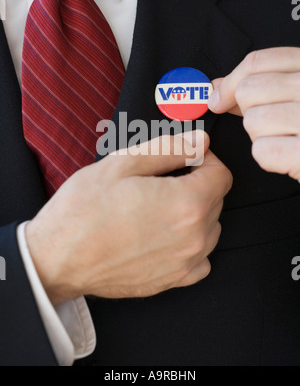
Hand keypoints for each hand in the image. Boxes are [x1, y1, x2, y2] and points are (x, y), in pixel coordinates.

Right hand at [26, 131, 231, 304]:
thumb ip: (171, 149)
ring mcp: (185, 263)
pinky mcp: (172, 281)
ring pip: (210, 228)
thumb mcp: (124, 163)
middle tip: (163, 180)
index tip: (186, 158)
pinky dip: (191, 243)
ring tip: (159, 206)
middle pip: (216, 200)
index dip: (205, 160)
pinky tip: (165, 234)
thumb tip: (201, 140)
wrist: (58, 258)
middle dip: (198, 183)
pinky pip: (200, 259)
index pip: (222, 175)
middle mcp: (195, 237)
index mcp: (187, 204)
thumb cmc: (84, 209)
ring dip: (195, 212)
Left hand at [208, 47, 299, 181]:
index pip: (258, 61)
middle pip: (249, 91)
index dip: (230, 81)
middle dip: (250, 112)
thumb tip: (217, 87)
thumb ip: (261, 86)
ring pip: (253, 122)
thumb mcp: (299, 93)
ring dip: (262, 136)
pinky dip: (270, 157)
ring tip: (287, 138)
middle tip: (272, 123)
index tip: (219, 98)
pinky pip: (263, 151)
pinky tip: (289, 154)